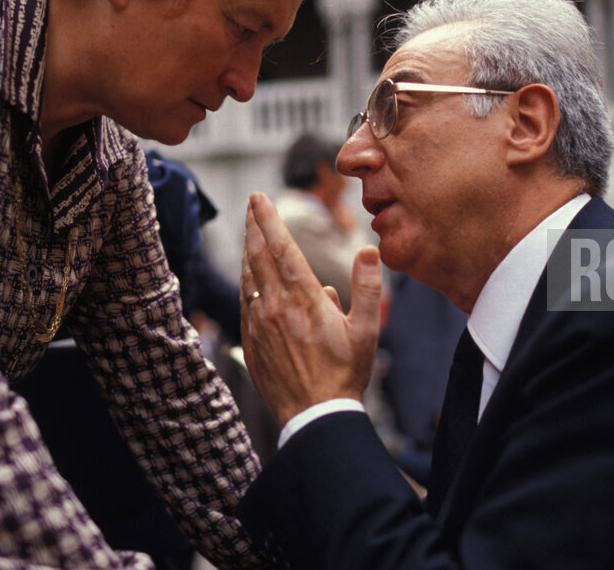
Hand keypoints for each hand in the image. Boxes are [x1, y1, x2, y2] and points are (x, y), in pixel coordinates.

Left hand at [240, 192, 382, 427]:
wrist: (314, 415)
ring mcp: (260, 324)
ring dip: (247, 251)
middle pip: (259, 256)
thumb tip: (369, 250)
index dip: (269, 220)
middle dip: (254, 226)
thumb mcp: (365, 331)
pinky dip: (245, 280)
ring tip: (249, 232)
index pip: (282, 248)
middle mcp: (276, 307)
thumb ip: (366, 288)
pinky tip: (248, 275)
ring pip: (248, 277)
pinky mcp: (251, 340)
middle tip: (252, 204)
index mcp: (304, 299)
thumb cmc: (345, 373)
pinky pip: (244, 301)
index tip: (260, 198)